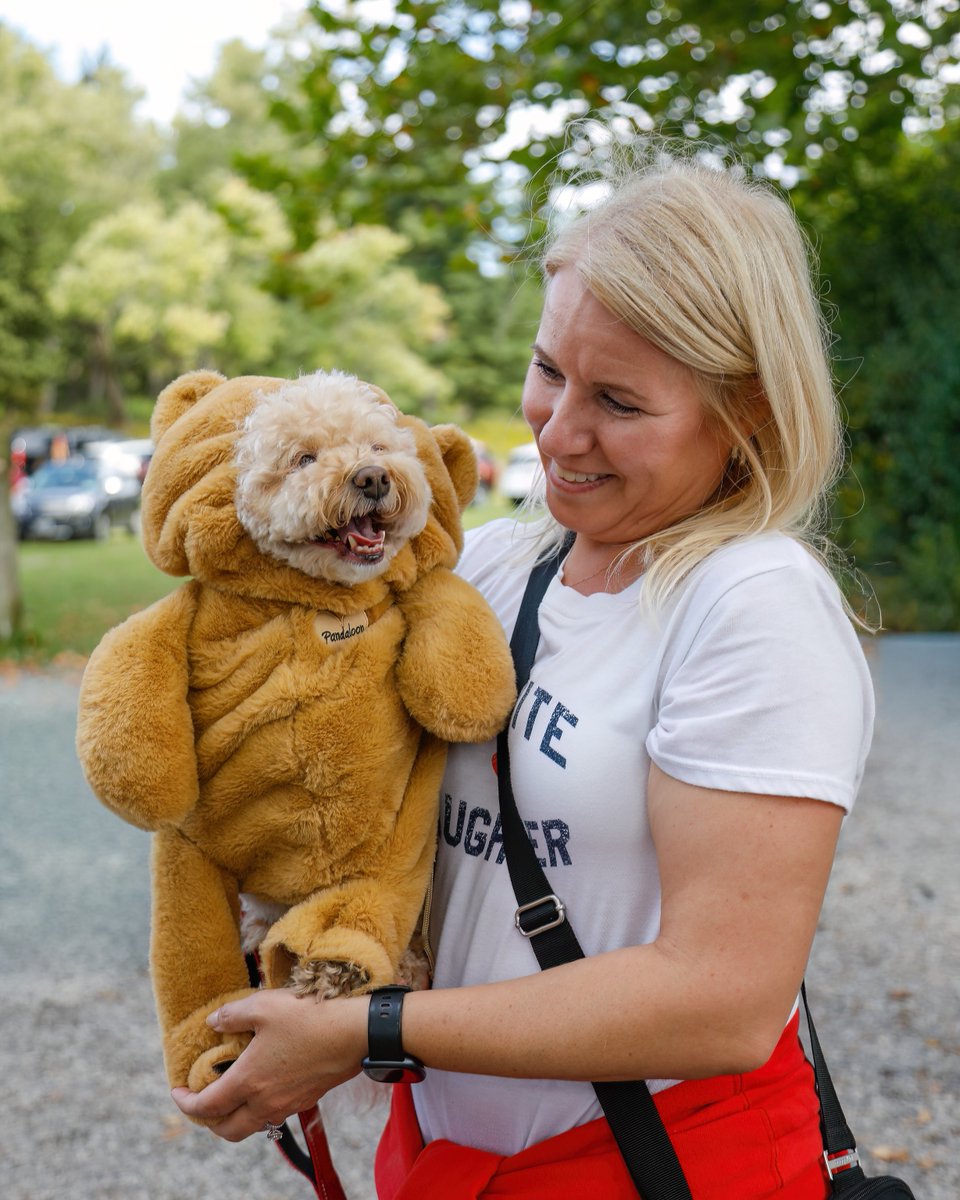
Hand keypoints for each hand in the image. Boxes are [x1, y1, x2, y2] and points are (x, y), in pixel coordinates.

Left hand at [171, 988, 366, 1140]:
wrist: (355, 1032)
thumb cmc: (309, 1016)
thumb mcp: (264, 1005)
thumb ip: (233, 1015)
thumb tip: (213, 1022)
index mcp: (248, 1081)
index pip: (206, 1106)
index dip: (185, 1103)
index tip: (176, 1092)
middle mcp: (265, 1101)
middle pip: (227, 1130)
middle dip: (208, 1122)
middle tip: (202, 1101)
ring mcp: (288, 1104)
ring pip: (252, 1126)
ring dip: (235, 1117)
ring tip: (231, 1092)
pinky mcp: (306, 1099)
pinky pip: (274, 1115)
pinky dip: (259, 1108)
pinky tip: (263, 1083)